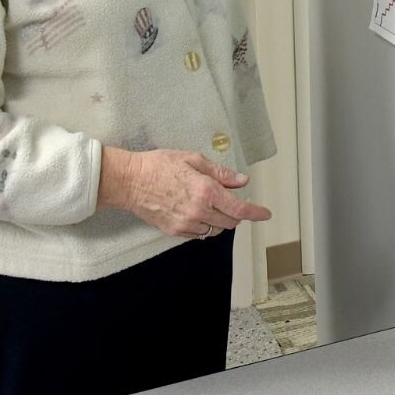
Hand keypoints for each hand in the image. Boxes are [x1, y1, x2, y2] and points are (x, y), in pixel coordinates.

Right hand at [97, 146, 271, 237]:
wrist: (129, 181)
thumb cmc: (158, 166)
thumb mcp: (193, 160)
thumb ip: (221, 173)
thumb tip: (242, 181)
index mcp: (206, 191)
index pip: (239, 208)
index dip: (255, 212)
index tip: (265, 214)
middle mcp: (198, 211)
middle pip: (230, 222)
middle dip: (235, 212)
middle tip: (228, 198)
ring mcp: (186, 224)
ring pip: (215, 230)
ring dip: (219, 220)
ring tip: (208, 203)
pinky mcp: (174, 231)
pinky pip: (199, 234)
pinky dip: (204, 225)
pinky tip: (195, 211)